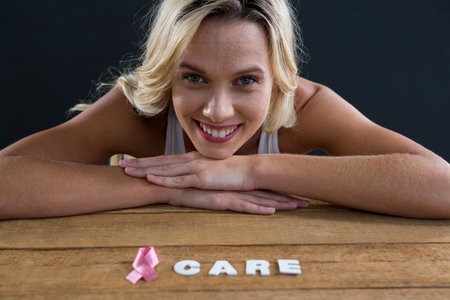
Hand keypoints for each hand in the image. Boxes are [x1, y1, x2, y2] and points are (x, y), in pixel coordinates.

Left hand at [120, 152, 255, 190]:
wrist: (250, 171)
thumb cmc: (233, 173)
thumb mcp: (212, 172)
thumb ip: (198, 173)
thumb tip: (189, 179)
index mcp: (192, 159)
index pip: (165, 159)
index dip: (147, 161)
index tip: (132, 162)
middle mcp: (190, 160)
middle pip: (160, 162)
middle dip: (139, 163)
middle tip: (120, 165)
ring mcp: (195, 168)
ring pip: (165, 169)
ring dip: (145, 170)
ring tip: (128, 171)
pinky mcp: (202, 178)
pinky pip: (179, 180)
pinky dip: (163, 179)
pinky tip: (150, 179)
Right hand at [167, 188, 308, 214]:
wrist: (169, 182)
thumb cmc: (189, 185)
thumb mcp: (210, 187)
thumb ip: (222, 188)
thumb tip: (234, 192)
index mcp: (236, 183)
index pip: (262, 187)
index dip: (280, 191)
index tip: (296, 194)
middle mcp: (236, 186)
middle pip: (267, 193)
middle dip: (288, 198)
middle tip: (307, 202)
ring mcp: (229, 192)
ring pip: (260, 199)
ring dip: (280, 203)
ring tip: (298, 207)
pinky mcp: (220, 200)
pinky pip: (242, 206)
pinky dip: (258, 209)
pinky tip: (271, 212)